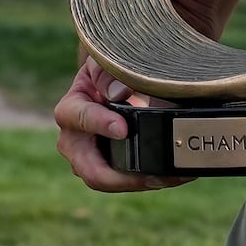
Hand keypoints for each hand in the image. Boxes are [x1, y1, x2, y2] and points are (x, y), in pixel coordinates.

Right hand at [54, 55, 194, 192]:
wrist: (114, 86)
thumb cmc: (107, 73)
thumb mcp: (105, 63)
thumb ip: (107, 72)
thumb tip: (117, 92)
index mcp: (71, 109)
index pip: (79, 118)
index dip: (100, 124)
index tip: (123, 129)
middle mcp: (74, 141)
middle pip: (89, 169)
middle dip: (120, 176)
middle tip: (151, 174)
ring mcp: (90, 160)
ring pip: (109, 182)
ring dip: (140, 182)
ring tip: (169, 176)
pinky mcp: (110, 169)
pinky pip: (127, 182)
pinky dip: (151, 180)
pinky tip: (174, 175)